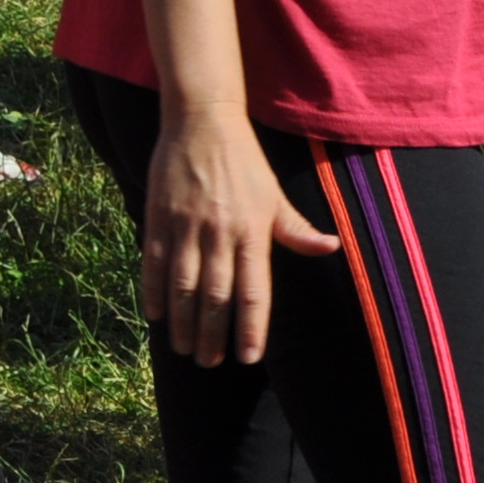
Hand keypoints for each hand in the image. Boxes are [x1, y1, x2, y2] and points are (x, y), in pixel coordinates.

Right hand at [139, 107, 338, 364]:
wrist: (202, 120)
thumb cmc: (244, 162)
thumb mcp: (273, 195)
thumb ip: (296, 229)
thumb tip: (330, 247)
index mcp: (253, 231)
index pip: (253, 292)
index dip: (250, 329)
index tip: (247, 358)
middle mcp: (220, 232)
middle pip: (215, 296)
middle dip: (212, 335)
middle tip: (210, 362)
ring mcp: (186, 224)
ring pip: (183, 285)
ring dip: (182, 321)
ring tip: (184, 349)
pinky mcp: (159, 215)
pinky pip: (155, 261)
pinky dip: (154, 290)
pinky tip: (154, 314)